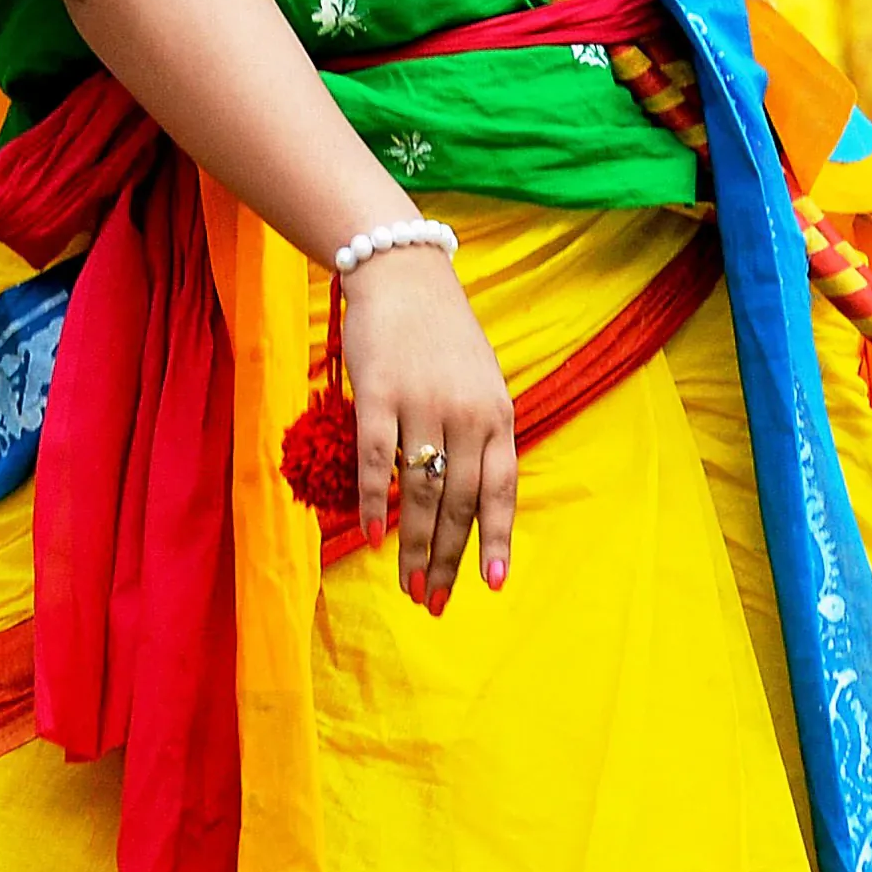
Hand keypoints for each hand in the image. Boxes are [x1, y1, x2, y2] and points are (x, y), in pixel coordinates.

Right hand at [341, 239, 517, 608]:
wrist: (402, 272)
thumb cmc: (441, 333)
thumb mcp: (479, 380)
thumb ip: (481, 434)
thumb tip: (471, 501)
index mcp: (497, 413)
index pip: (501, 489)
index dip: (496, 539)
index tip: (489, 584)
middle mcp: (466, 413)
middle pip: (459, 502)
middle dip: (447, 558)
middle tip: (434, 600)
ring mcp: (422, 403)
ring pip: (420, 492)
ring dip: (414, 546)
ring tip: (408, 584)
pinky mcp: (378, 394)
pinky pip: (376, 462)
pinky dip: (374, 503)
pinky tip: (370, 536)